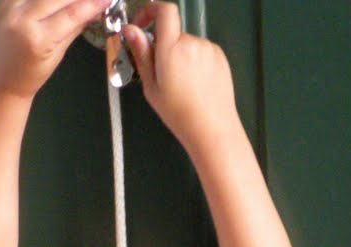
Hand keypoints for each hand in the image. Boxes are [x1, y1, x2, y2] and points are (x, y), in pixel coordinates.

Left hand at [0, 0, 108, 99]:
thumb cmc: (30, 75)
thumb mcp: (56, 55)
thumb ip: (73, 28)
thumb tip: (93, 9)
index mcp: (37, 39)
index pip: (71, 14)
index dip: (92, 4)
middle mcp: (21, 18)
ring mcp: (8, 6)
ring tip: (73, 0)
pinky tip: (52, 0)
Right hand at [123, 3, 237, 152]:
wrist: (213, 130)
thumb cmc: (179, 114)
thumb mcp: (152, 88)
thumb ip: (142, 55)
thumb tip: (130, 30)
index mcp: (172, 49)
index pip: (164, 10)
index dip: (151, 10)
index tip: (144, 24)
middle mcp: (191, 43)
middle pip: (174, 33)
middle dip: (166, 47)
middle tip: (164, 74)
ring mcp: (208, 48)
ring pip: (188, 44)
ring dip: (182, 56)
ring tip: (184, 85)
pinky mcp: (220, 56)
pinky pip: (202, 51)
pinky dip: (196, 62)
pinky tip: (197, 84)